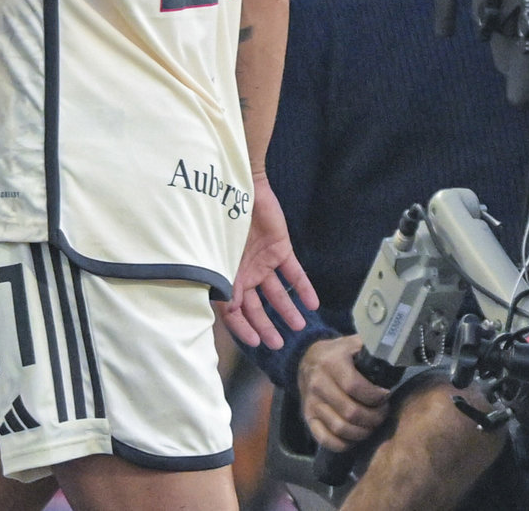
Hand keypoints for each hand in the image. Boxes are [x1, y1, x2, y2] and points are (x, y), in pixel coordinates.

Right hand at [220, 174, 319, 347]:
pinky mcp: (279, 248)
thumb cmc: (218, 217)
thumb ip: (222, 280)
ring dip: (287, 310)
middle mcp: (244, 272)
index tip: (255, 342)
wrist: (237, 184)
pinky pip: (293, 271)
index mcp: (225, 275)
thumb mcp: (215, 252)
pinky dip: (304, 287)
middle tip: (278, 343)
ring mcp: (262, 261)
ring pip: (277, 293)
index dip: (242, 328)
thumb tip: (230, 309)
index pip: (232, 310)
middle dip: (266, 326)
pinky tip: (313, 302)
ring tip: (298, 326)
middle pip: (256, 306)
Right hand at [298, 334, 393, 450]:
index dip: (375, 397)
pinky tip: (355, 437)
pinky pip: (325, 439)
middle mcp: (318, 383)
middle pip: (350, 412)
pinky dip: (344, 444)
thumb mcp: (354, 343)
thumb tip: (398, 353)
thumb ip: (373, 347)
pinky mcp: (307, 416)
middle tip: (383, 413)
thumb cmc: (339, 353)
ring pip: (340, 428)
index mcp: (331, 362)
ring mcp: (311, 402)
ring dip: (362, 432)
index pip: (355, 387)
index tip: (386, 396)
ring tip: (372, 425)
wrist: (307, 359)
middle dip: (374, 417)